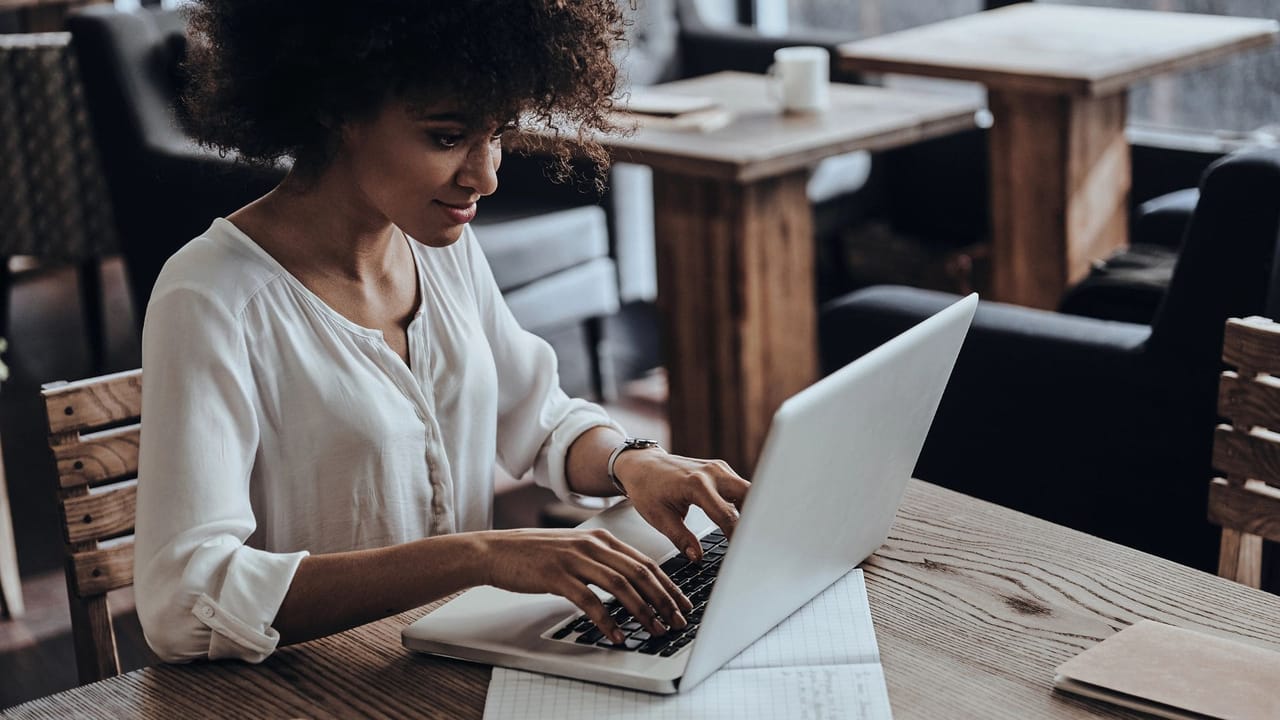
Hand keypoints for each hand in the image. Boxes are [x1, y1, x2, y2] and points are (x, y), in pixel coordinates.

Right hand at [477, 528, 692, 641]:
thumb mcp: (574, 550)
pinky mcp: (557, 576)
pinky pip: (589, 600)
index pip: (644, 562)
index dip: (667, 584)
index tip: (682, 603)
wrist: (496, 551)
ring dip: (642, 610)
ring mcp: (575, 559)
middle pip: (639, 573)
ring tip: (655, 629)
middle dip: (663, 599)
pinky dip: (607, 619)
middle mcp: (592, 545)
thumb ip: (601, 561)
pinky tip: (616, 634)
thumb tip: (630, 585)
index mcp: (600, 539)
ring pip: (620, 585)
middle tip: (677, 620)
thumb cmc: (534, 554)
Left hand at [613, 450, 749, 561]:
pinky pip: (740, 487)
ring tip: (752, 535)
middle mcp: (712, 473)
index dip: (737, 537)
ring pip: (748, 490)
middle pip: (749, 495)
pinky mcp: (720, 470)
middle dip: (755, 519)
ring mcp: (718, 468)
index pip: (726, 515)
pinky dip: (744, 504)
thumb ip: (681, 538)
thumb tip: (698, 557)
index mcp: (695, 484)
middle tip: (756, 542)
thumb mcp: (658, 517)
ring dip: (752, 511)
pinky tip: (743, 521)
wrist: (641, 465)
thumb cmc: (647, 488)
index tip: (742, 552)